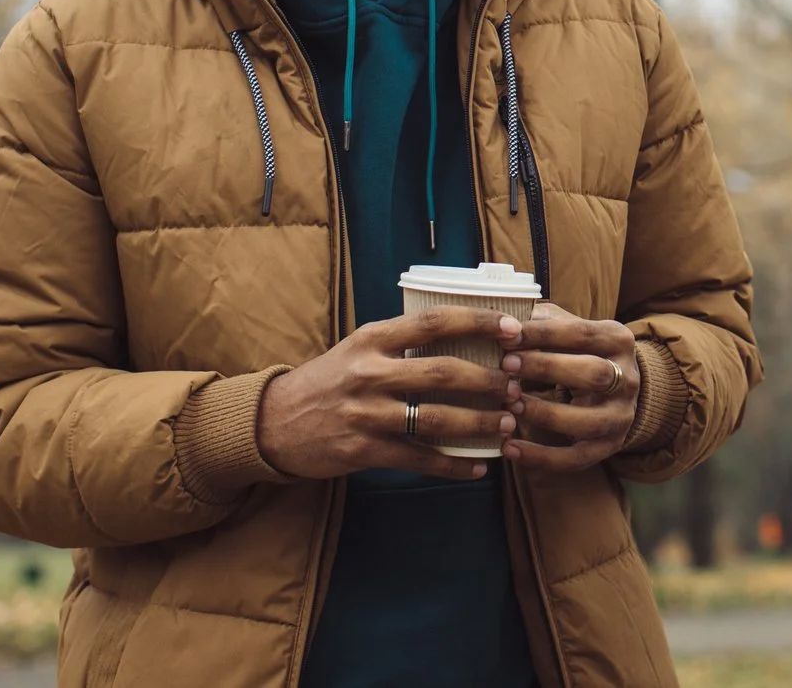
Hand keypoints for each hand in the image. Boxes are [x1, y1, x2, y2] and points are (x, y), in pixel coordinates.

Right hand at [257, 306, 521, 480]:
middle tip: (518, 385)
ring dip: (478, 423)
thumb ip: (402, 343)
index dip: (477, 323)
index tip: (512, 329)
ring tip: (508, 424)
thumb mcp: (359, 349)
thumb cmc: (329, 381)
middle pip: (441, 373)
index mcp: (371, 339)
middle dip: (487, 380)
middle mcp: (368, 373)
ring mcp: (364, 413)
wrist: (273, 423)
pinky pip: (417, 459)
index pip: (433, 322)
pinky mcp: (361, 450)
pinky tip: (479, 467)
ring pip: (434, 419)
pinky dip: (452, 465)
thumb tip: (466, 336)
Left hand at [502, 301, 641, 472]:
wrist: (617, 390)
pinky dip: (542, 457)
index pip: (582, 333)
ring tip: (508, 406)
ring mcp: (621, 415)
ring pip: (589, 421)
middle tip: (506, 366)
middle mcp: (628, 378)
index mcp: (618, 340)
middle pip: (594, 373)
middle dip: (548, 369)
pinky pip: (577, 458)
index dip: (544, 334)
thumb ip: (543, 322)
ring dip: (545, 413)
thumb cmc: (579, 352)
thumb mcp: (570, 331)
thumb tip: (503, 319)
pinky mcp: (609, 446)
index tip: (507, 336)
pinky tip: (510, 448)